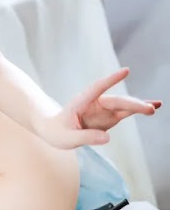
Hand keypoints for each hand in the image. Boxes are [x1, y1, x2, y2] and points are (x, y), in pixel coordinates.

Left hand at [40, 67, 161, 149]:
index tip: (126, 71)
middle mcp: (94, 102)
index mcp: (81, 102)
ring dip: (139, 106)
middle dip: (132, 104)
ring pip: (123, 105)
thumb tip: (107, 138)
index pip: (97, 88)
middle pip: (115, 101)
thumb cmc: (56, 132)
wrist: (54, 131)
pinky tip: (153, 108)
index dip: (111, 80)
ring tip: (155, 107)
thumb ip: (85, 137)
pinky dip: (138, 110)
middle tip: (149, 109)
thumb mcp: (67, 138)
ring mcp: (103, 109)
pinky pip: (126, 112)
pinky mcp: (109, 117)